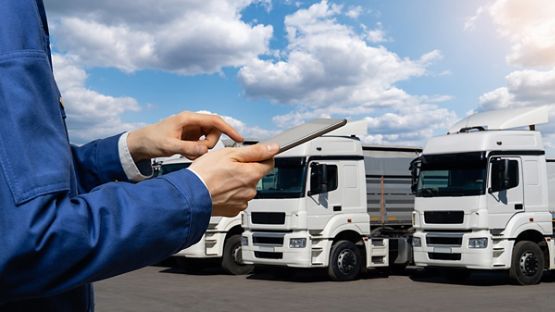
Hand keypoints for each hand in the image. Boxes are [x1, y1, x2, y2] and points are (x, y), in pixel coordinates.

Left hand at [127, 112, 242, 161]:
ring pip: (209, 138)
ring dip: (204, 148)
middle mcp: (192, 122)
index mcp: (188, 118)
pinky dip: (198, 151)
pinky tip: (187, 154)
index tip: (239, 138)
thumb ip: (188, 148)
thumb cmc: (151, 140)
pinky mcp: (190, 136)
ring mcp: (192, 129)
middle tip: (198, 152)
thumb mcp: (169, 146)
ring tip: (189, 154)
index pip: (215, 121)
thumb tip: (205, 150)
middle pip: (214, 131)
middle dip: (210, 143)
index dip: (228, 129)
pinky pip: (202, 144)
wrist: (140, 143)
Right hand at [189, 143, 278, 216]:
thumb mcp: (229, 154)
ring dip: (236, 182)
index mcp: (252, 175)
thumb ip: (254, 151)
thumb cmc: (205, 174)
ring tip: (220, 178)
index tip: (253, 154)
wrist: (189, 196)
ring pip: (245, 188)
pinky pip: (236, 199)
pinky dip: (229, 194)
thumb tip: (272, 148)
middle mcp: (250, 190)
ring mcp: (242, 202)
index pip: (269, 163)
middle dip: (245, 170)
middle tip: (227, 166)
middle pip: (255, 176)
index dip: (262, 156)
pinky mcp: (233, 210)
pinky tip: (219, 189)